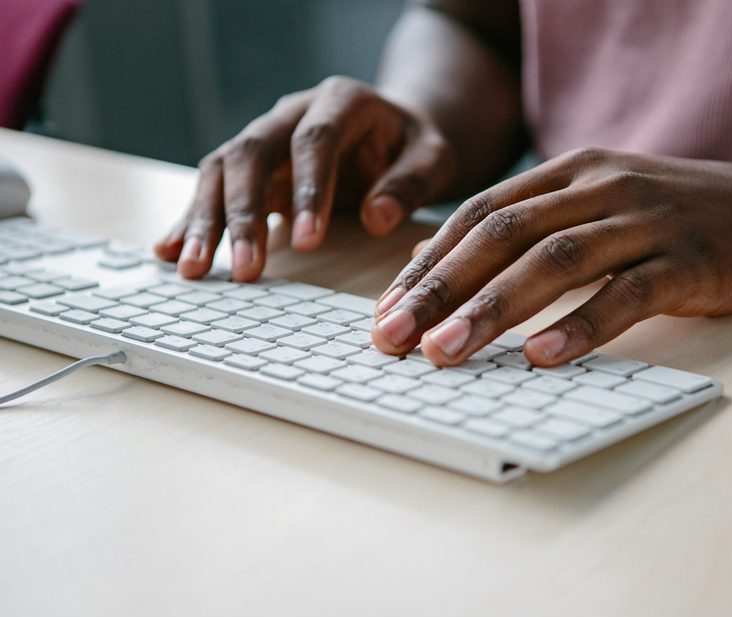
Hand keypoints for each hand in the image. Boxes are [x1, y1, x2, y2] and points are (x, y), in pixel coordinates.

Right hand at [153, 76, 455, 281]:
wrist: (394, 131)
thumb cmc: (415, 147)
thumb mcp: (433, 158)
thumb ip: (410, 183)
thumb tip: (376, 219)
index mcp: (341, 102)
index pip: (315, 141)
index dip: (308, 189)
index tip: (308, 241)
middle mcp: (292, 113)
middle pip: (253, 154)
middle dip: (244, 214)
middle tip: (247, 269)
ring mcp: (265, 137)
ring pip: (222, 169)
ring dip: (206, 220)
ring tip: (195, 269)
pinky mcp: (250, 165)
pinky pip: (212, 187)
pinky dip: (191, 219)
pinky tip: (170, 251)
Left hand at [371, 147, 731, 365]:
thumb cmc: (681, 220)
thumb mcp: (600, 208)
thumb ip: (528, 229)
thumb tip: (439, 263)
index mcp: (573, 171)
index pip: (481, 213)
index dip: (427, 262)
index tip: (386, 311)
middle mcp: (603, 186)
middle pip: (504, 234)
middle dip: (440, 288)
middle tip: (393, 338)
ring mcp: (648, 220)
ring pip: (555, 261)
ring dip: (492, 308)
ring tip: (446, 352)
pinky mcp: (692, 260)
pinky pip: (627, 294)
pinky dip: (581, 327)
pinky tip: (541, 358)